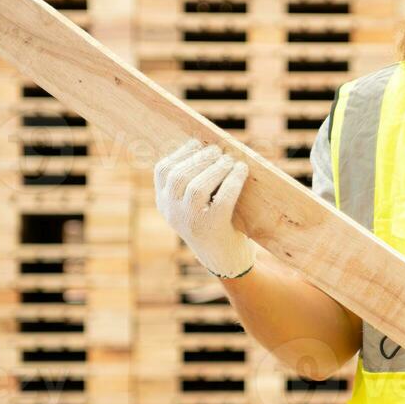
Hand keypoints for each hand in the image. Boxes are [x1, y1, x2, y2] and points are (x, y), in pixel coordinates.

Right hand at [153, 139, 255, 278]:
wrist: (227, 260)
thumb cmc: (214, 223)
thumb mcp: (196, 203)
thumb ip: (194, 180)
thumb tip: (209, 145)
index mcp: (164, 203)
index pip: (162, 171)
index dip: (181, 152)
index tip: (197, 143)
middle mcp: (172, 213)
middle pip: (180, 176)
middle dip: (201, 158)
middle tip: (219, 151)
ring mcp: (189, 222)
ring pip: (197, 187)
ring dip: (216, 168)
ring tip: (231, 160)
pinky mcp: (211, 229)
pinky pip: (222, 199)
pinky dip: (233, 181)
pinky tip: (242, 171)